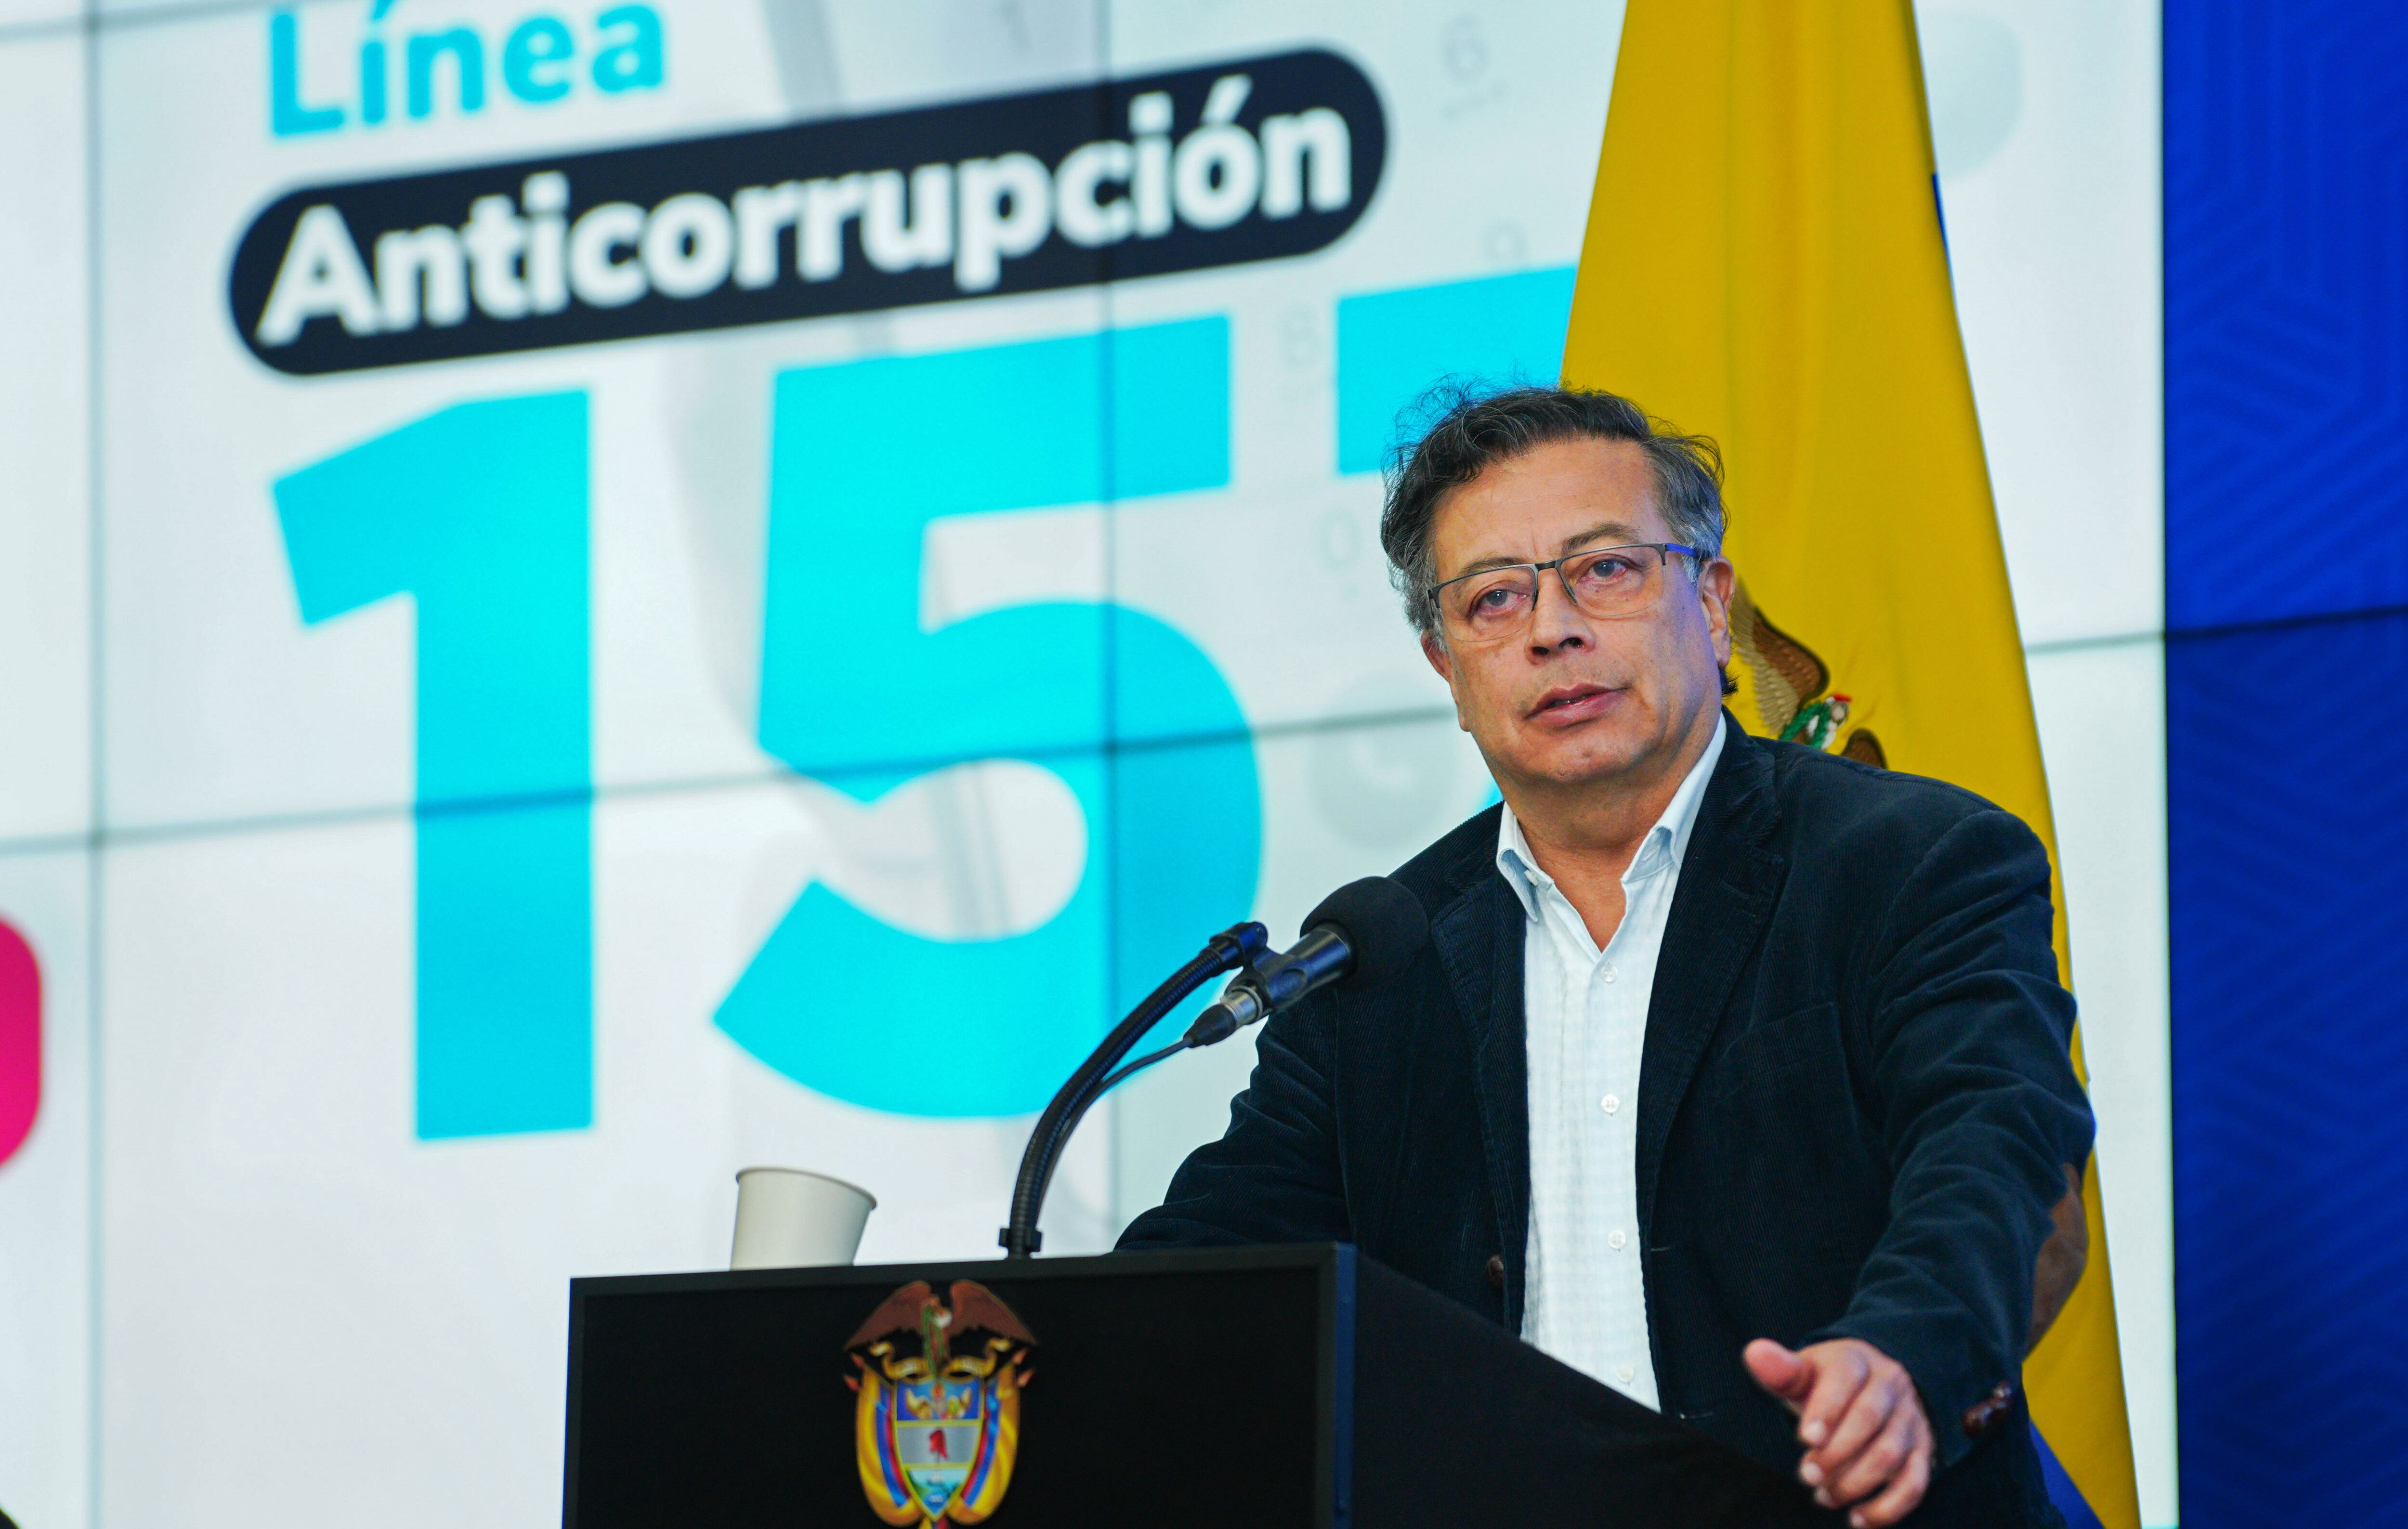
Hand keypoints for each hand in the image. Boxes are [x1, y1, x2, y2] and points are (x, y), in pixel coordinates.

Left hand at [1744, 1337, 1932, 1526]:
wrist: (1871, 1386)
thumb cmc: (1826, 1383)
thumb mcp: (1804, 1371)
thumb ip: (1781, 1370)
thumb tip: (1755, 1352)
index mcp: (1857, 1360)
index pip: (1845, 1377)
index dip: (1826, 1410)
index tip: (1806, 1439)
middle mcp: (1890, 1385)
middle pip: (1869, 1418)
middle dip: (1836, 1453)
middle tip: (1808, 1474)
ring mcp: (1910, 1419)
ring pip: (1892, 1454)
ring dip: (1855, 1482)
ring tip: (1824, 1495)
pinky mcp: (1922, 1451)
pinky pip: (1914, 1483)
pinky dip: (1888, 1508)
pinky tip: (1857, 1519)